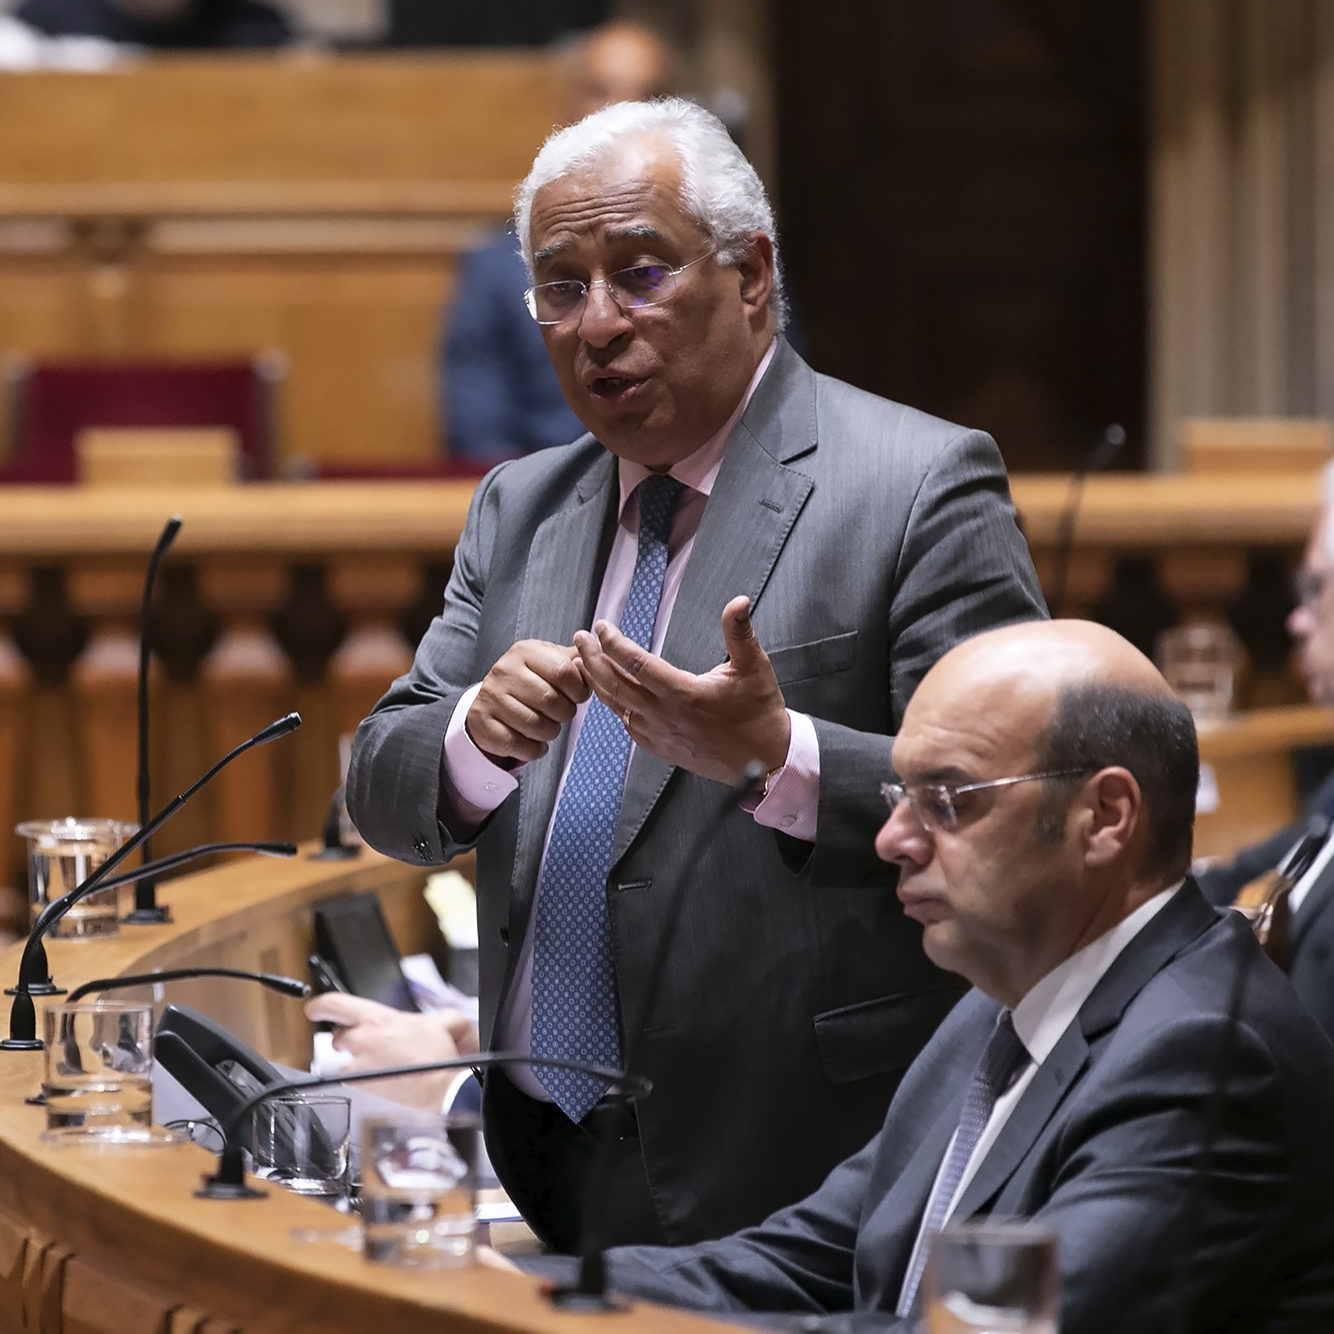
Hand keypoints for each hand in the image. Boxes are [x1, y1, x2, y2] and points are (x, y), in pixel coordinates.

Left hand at [304, 993, 478, 1112]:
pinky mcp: (359, 1084)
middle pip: (337, 1034)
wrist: (440, 1089)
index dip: (320, 1004)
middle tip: (358, 1038)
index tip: (314, 1007)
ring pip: (341, 1058)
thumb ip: (437, 1015)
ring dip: (352, 1057)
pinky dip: (358, 1076)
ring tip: (372, 1060)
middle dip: (345, 1036)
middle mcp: (362, 1039)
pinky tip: (375, 1076)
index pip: (336, 1004)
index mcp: (378, 1019)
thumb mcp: (445, 1022)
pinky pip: (348, 1078)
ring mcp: (358, 1064)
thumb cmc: (437, 1058)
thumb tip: (440, 1019)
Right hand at [466, 639, 590, 766]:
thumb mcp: (548, 661)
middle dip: (565, 713)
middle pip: (550, 700)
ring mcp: (490, 697)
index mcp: (525, 652)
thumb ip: (574, 659)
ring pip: (535, 725)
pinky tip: (533, 742)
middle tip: (561, 714)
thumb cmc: (528, 682)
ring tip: (547, 726)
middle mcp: (504, 671)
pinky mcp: (482, 724)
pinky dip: (533, 749)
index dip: (579, 690)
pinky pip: (518, 745)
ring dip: (550, 732)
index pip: (564, 671)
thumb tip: (597, 653)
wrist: (489, 701)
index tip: (577, 696)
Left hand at [574, 595, 789, 783]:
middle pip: (615, 684)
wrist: (765, 759)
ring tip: (583, 661)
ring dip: (596, 682)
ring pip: (616, 706)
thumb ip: (739, 632)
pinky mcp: (660, 748)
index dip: (614, 642)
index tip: (602, 627)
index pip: (636, 663)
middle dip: (592, 659)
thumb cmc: (759, 713)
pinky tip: (609, 693)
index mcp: (684, 693)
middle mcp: (665, 715)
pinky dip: (613, 706)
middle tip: (580, 638)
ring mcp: (659, 734)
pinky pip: (627, 724)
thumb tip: (738, 602)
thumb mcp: (753, 667)